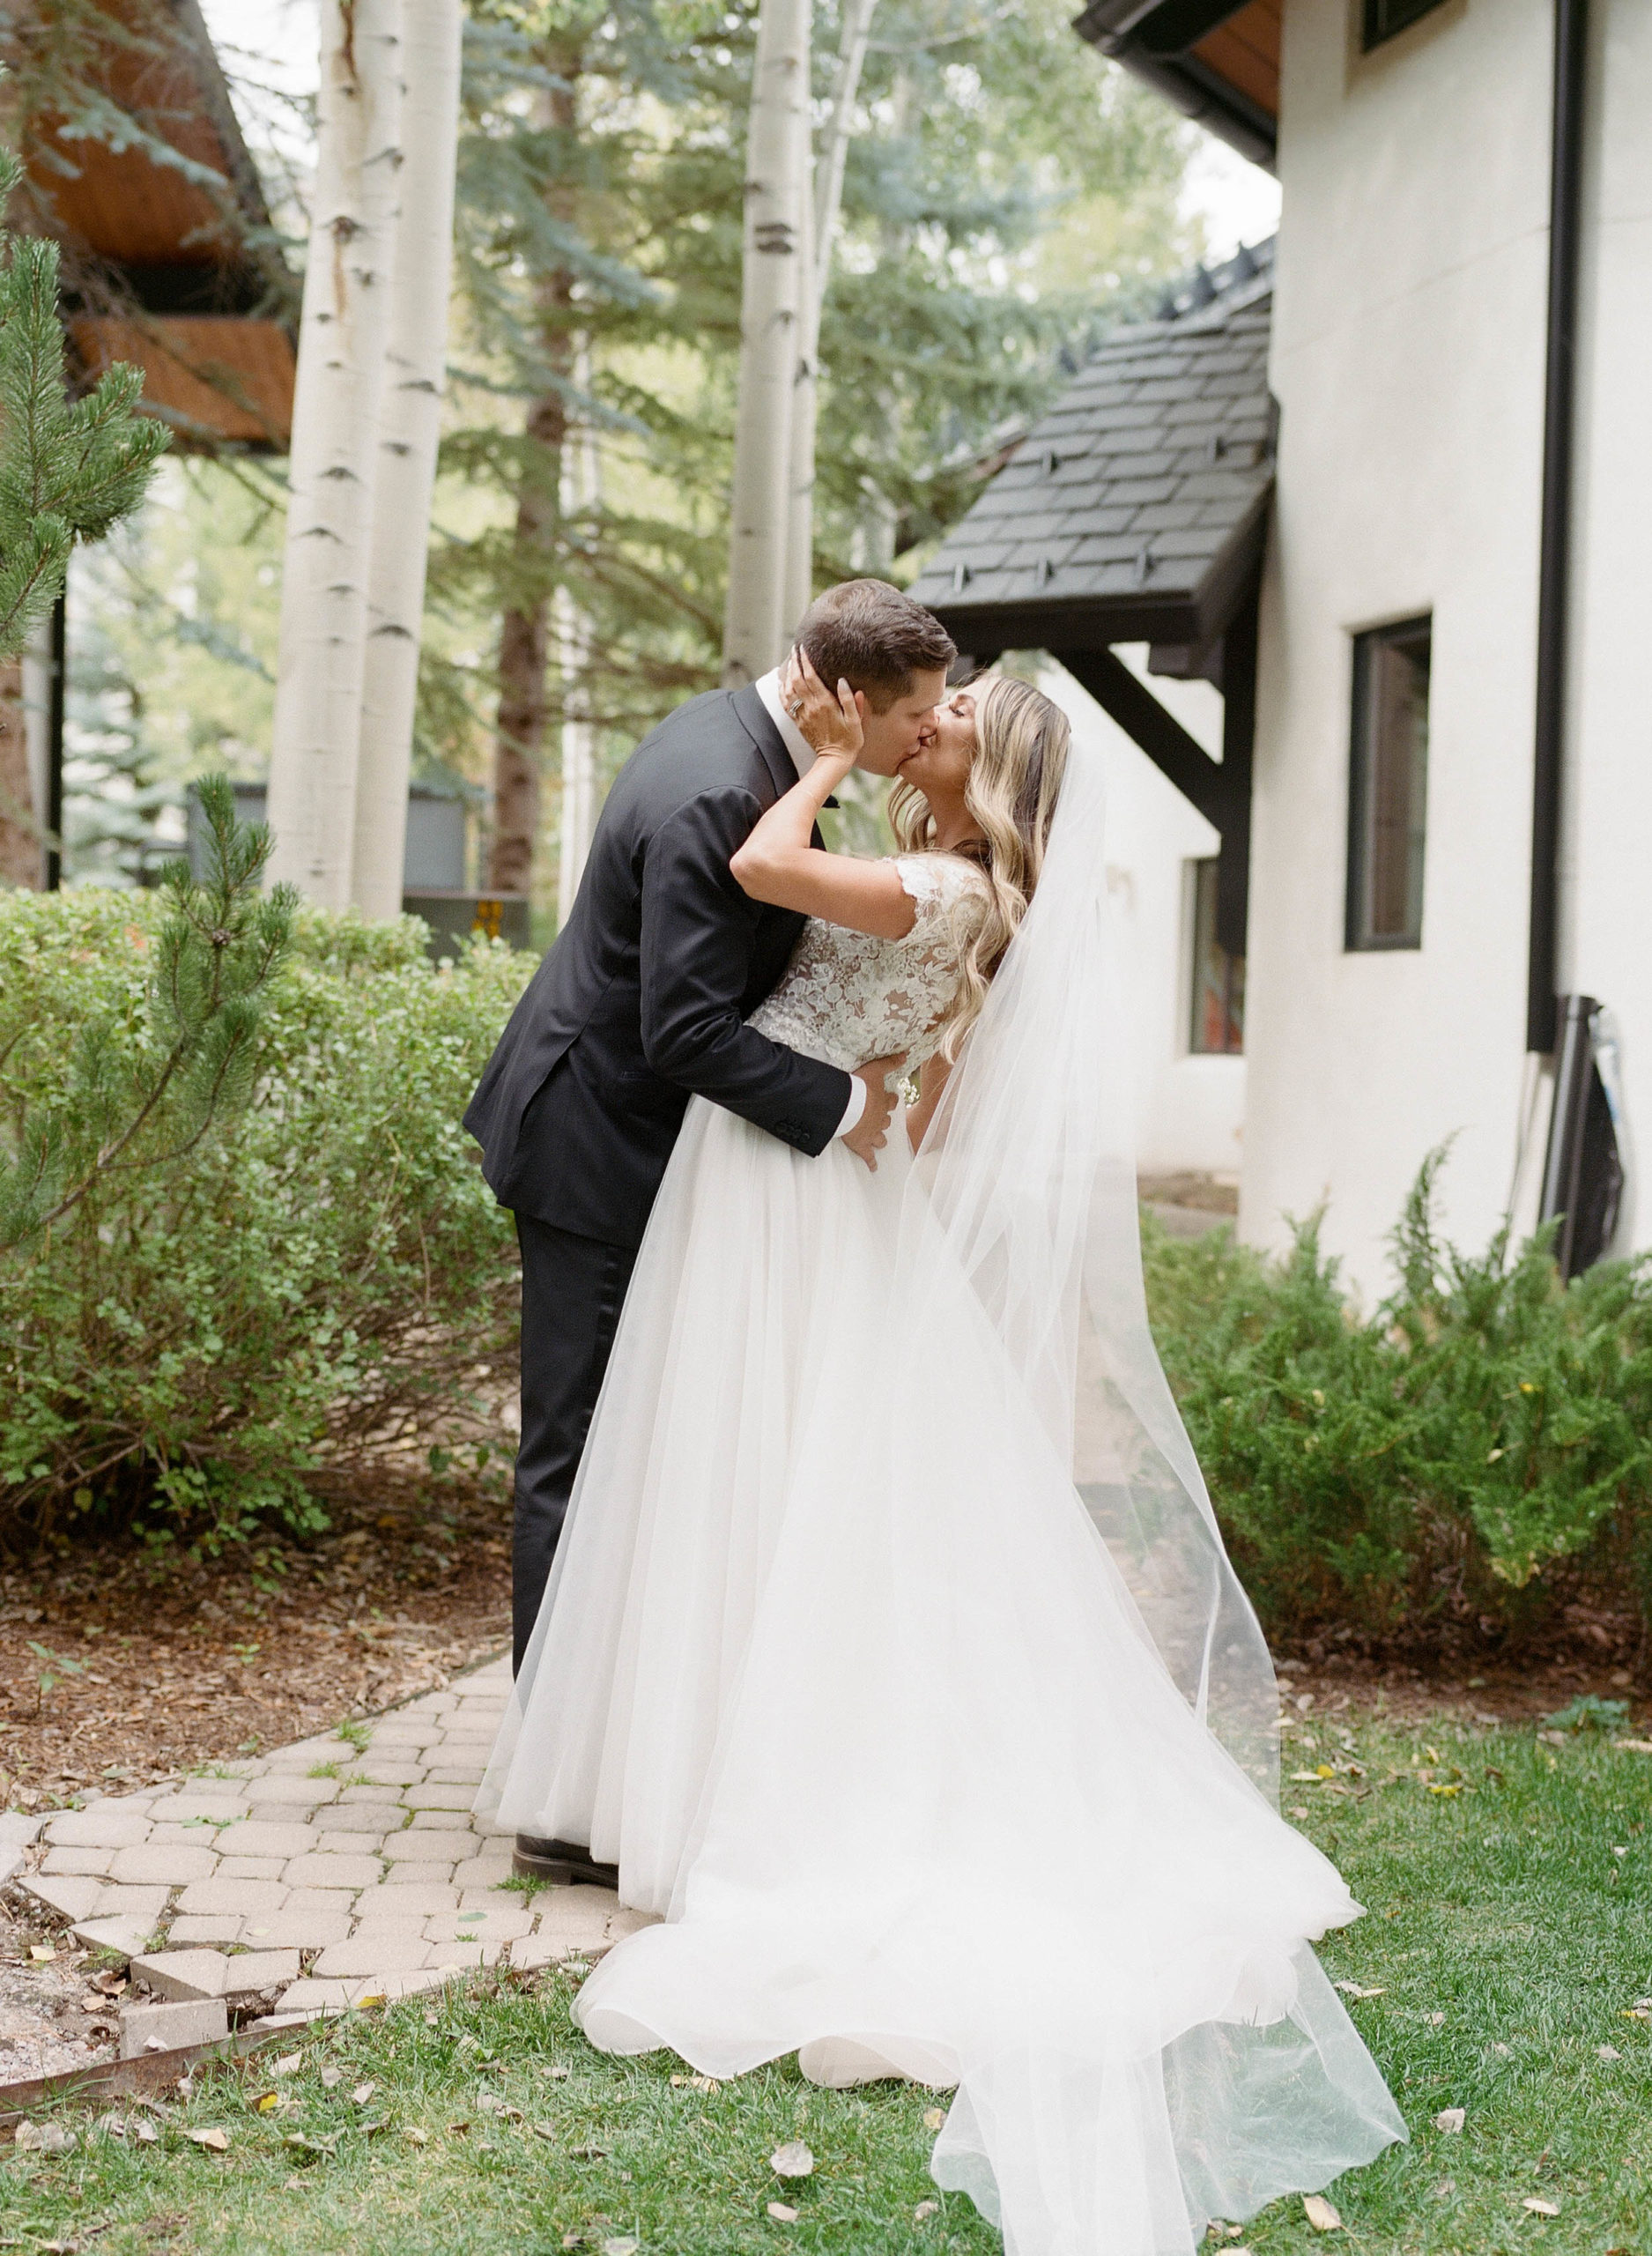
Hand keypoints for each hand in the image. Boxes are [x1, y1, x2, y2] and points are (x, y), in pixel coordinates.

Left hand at [783, 645, 863, 767]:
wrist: (834, 759)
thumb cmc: (849, 740)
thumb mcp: (855, 720)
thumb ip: (849, 700)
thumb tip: (843, 681)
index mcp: (825, 703)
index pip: (811, 677)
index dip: (806, 661)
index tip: (804, 648)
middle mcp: (811, 707)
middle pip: (797, 679)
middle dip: (795, 662)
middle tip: (795, 649)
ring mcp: (802, 714)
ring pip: (789, 689)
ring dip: (787, 674)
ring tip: (790, 661)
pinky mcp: (798, 722)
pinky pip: (785, 703)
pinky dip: (781, 690)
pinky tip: (781, 682)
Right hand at [842, 1050, 905, 1171]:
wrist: (847, 1105)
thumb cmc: (858, 1087)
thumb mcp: (874, 1070)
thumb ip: (889, 1062)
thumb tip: (905, 1054)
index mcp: (882, 1102)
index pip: (891, 1101)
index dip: (891, 1100)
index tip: (891, 1099)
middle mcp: (880, 1119)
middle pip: (886, 1122)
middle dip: (884, 1121)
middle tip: (881, 1120)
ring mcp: (871, 1134)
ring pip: (880, 1139)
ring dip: (880, 1140)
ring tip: (879, 1142)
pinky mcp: (861, 1145)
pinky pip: (868, 1156)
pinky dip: (871, 1162)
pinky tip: (874, 1168)